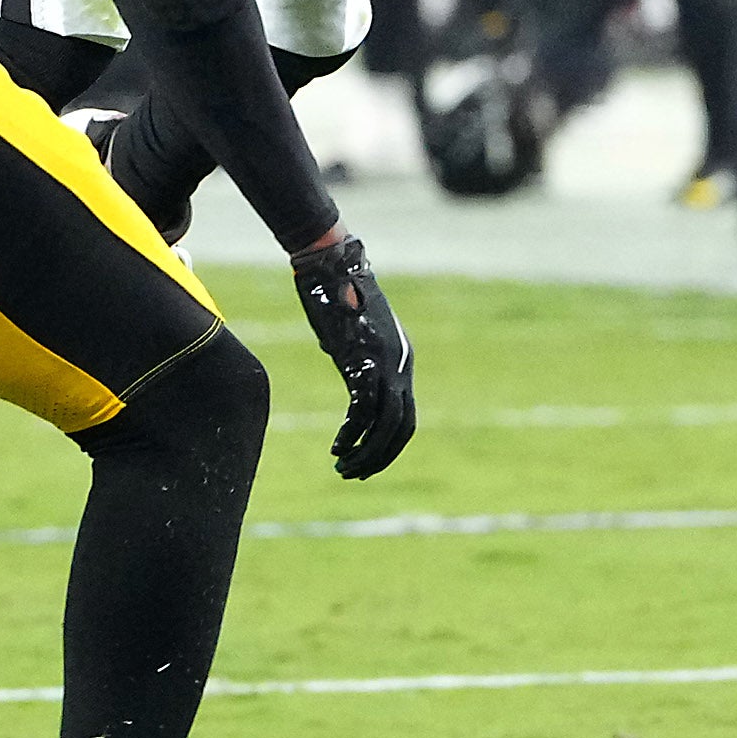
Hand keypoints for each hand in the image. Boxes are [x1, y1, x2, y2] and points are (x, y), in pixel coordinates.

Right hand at [289, 231, 415, 480]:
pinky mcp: (361, 361)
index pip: (406, 416)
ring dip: (365, 453)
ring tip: (344, 468)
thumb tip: (352, 373)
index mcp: (403, 358)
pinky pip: (362, 412)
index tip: (367, 459)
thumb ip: (360, 357)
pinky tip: (337, 448)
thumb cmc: (338, 294)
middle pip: (402, 428)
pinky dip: (351, 435)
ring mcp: (383, 364)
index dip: (389, 445)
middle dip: (381, 457)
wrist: (330, 264)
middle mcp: (401, 365)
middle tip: (355, 473)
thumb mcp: (356, 332)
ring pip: (385, 426)